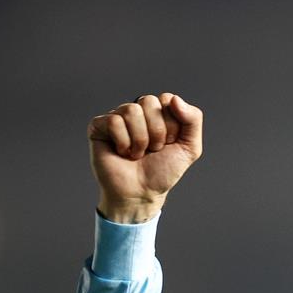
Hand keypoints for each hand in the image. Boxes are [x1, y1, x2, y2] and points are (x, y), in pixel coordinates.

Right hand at [87, 92, 202, 222]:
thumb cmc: (162, 171)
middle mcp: (137, 111)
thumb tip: (175, 99)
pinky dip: (123, 142)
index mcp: (157, 112)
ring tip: (137, 153)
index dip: (171, 125)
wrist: (141, 193)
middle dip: (156, 132)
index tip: (168, 143)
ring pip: (132, 110)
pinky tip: (122, 152)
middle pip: (148, 102)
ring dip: (140, 140)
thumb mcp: (190, 148)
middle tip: (152, 149)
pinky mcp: (99, 126)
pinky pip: (114, 121)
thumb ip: (193, 119)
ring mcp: (117, 117)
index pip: (167, 99)